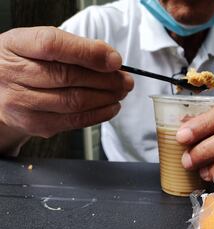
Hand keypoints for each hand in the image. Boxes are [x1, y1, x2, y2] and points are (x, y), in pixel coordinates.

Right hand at [0, 27, 133, 138]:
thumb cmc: (24, 63)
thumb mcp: (38, 44)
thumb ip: (73, 47)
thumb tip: (109, 58)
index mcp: (15, 45)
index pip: (53, 45)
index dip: (88, 53)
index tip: (114, 60)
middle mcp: (12, 74)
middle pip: (68, 76)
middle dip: (106, 79)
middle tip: (125, 79)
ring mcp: (21, 102)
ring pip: (74, 101)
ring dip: (106, 98)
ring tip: (120, 92)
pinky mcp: (34, 124)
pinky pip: (73, 121)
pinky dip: (98, 114)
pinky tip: (110, 107)